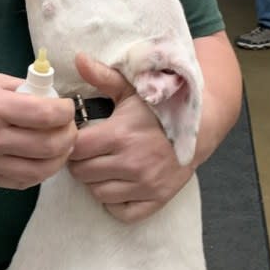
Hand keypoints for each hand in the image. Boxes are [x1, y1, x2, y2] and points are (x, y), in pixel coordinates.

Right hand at [0, 74, 76, 190]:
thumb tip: (52, 98)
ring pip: (41, 170)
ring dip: (60, 158)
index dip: (66, 111)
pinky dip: (40, 173)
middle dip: (69, 135)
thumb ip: (23, 88)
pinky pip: (23, 182)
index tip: (67, 106)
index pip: (46, 115)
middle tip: (69, 127)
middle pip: (49, 146)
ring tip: (61, 146)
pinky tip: (42, 160)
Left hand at [66, 53, 194, 222]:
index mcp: (120, 135)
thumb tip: (78, 58)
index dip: (71, 144)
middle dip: (80, 162)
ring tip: (103, 166)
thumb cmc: (159, 108)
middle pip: (82, 173)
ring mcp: (144, 184)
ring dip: (96, 182)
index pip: (75, 149)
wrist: (199, 128)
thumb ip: (102, 76)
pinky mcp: (156, 199)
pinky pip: (121, 212)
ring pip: (98, 193)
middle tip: (89, 153)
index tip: (77, 139)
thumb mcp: (131, 89)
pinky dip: (115, 202)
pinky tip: (118, 184)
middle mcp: (131, 163)